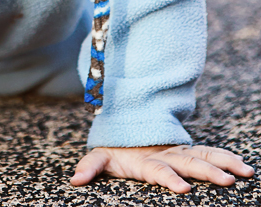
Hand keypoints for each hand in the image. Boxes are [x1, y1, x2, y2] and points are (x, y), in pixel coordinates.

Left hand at [71, 144, 254, 192]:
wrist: (129, 128)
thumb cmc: (117, 149)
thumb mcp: (101, 156)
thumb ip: (90, 167)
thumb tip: (74, 180)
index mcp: (146, 160)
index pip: (159, 170)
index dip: (169, 179)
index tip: (184, 190)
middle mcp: (167, 155)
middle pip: (189, 163)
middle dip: (207, 173)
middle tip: (227, 182)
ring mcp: (180, 153)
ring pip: (204, 156)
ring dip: (223, 163)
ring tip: (244, 172)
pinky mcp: (188, 153)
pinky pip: (210, 153)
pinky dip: (226, 158)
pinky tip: (243, 166)